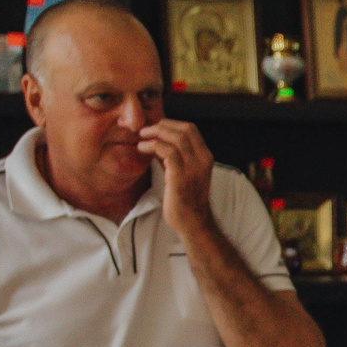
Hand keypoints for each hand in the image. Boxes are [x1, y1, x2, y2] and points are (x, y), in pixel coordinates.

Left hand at [135, 119, 218, 242]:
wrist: (192, 222)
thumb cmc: (185, 199)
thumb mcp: (183, 173)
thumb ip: (174, 157)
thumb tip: (158, 141)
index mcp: (205, 157)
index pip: (191, 129)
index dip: (170, 124)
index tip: (155, 127)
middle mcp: (203, 159)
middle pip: (184, 129)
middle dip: (161, 126)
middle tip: (145, 130)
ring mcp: (193, 167)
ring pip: (175, 137)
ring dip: (155, 134)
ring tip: (141, 138)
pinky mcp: (180, 175)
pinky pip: (166, 150)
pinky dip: (151, 145)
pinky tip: (142, 149)